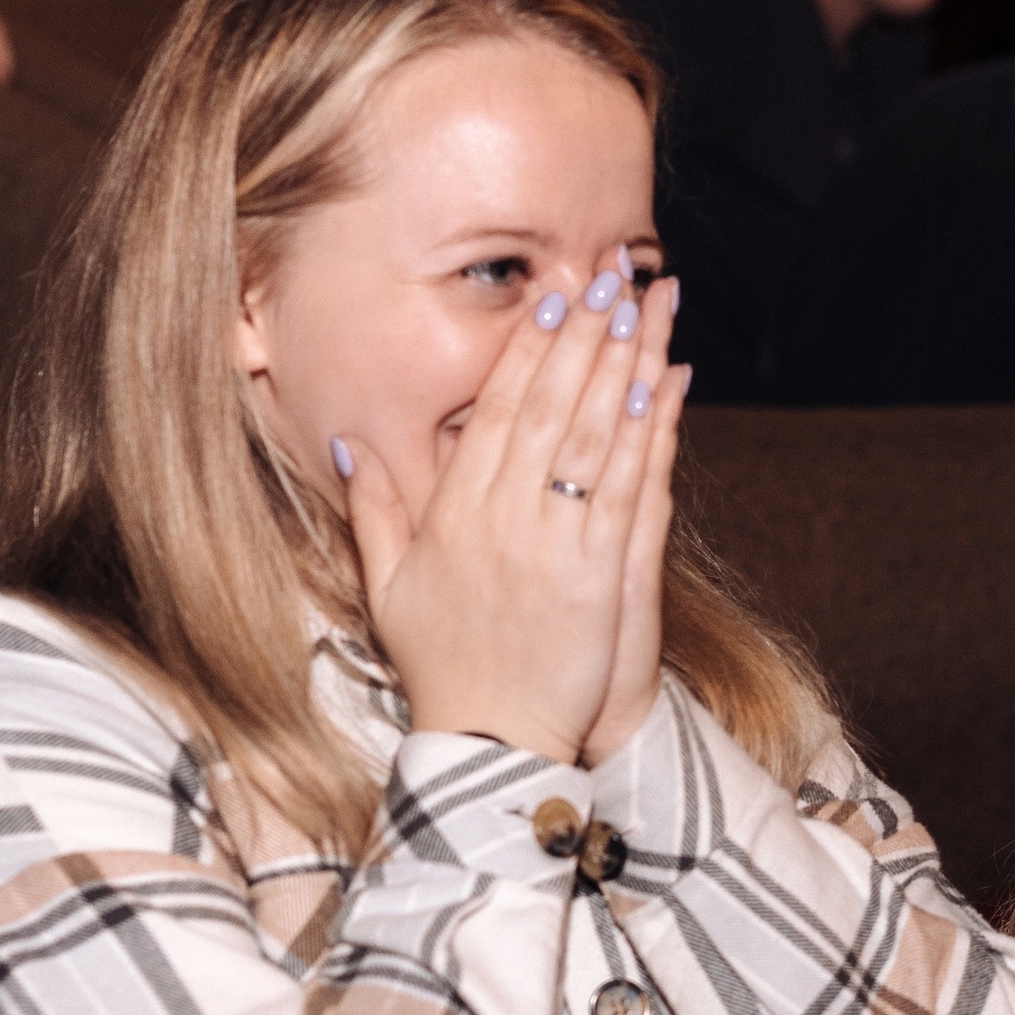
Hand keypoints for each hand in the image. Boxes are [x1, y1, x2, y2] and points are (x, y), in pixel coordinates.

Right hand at [336, 265, 683, 765]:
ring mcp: (554, 546)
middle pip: (549, 408)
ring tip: (645, 304)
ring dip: (623, 362)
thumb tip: (348, 441)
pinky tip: (666, 384)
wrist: (489, 741)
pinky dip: (650, 433)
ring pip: (593, 436)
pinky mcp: (601, 578)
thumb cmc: (441, 667)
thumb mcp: (387, 587)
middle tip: (611, 273)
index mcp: (453, 517)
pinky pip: (629, 490)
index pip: (496, 413)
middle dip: (583, 334)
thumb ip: (373, 510)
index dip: (528, 349)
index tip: (555, 295)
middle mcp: (503, 520)